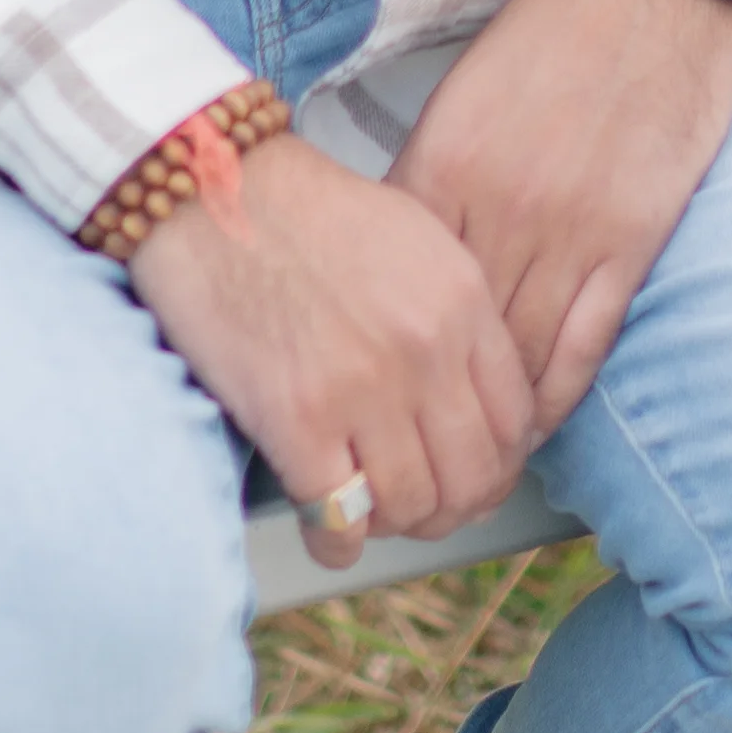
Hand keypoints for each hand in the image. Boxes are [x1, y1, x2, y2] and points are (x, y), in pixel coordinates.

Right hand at [123, 133, 538, 565]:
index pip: (515, 422)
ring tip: (375, 515)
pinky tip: (330, 531)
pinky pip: (340, 518)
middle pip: (472, 477)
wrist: (216, 191)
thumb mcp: (417, 237)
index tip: (475, 476)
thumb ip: (455, 313)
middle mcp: (425, 353)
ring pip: (413, 507)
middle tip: (428, 510)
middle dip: (454, 508)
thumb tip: (471, 396)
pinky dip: (338, 541)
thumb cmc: (306, 209)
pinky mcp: (297, 421)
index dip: (498, 466)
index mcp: (462, 304)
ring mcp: (363, 391)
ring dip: (396, 526)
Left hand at [389, 0, 731, 437]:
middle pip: (451, 334)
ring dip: (490, 415)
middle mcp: (500, 205)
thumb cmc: (555, 33)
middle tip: (407, 444)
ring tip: (466, 454)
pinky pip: (584, 342)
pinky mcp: (630, 241)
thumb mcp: (465, 93)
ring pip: (516, 353)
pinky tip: (534, 424)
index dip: (378, 347)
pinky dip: (555, 393)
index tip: (364, 386)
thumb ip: (431, 173)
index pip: (396, 283)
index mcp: (446, 163)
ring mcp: (569, 229)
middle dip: (427, 397)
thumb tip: (397, 251)